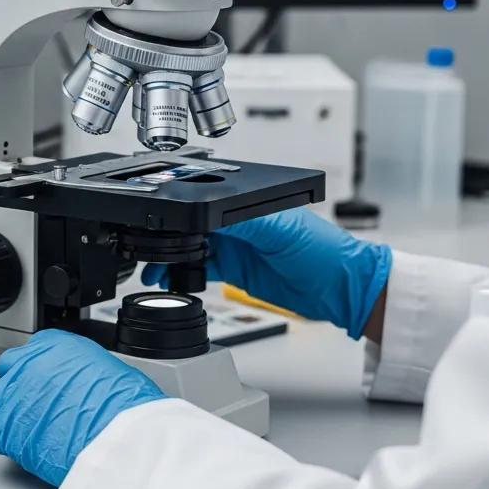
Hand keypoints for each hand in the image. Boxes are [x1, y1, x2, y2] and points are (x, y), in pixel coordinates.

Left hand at [0, 330, 165, 486]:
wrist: (117, 434)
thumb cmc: (122, 402)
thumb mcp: (109, 368)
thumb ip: (85, 369)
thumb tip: (88, 381)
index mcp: (53, 345)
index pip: (31, 351)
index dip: (39, 371)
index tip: (46, 383)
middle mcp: (29, 365)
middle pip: (8, 370)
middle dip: (18, 386)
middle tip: (36, 404)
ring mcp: (14, 397)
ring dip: (7, 411)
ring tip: (28, 427)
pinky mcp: (8, 430)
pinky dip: (8, 442)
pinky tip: (27, 447)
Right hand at [140, 207, 390, 338]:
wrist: (341, 291)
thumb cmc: (325, 251)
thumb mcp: (282, 230)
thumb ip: (244, 222)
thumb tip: (210, 213)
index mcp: (248, 201)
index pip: (206, 197)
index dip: (180, 208)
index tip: (159, 219)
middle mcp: (239, 221)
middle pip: (192, 222)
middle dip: (168, 233)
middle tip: (147, 245)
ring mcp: (237, 245)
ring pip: (192, 245)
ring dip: (171, 256)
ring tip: (153, 267)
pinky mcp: (236, 268)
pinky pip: (201, 267)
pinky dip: (183, 272)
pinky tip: (170, 278)